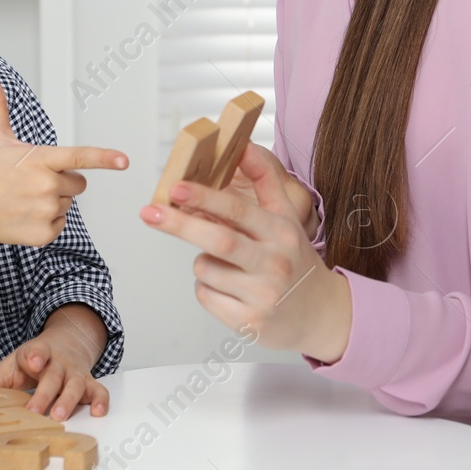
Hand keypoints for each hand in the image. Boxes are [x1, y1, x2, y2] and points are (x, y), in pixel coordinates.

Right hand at [0, 73, 127, 247]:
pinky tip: (25, 215)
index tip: (124, 161)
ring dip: (52, 201)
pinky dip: (47, 221)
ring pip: (68, 203)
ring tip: (25, 198)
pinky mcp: (44, 234)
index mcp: (40, 160)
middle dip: (62, 181)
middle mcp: (46, 186)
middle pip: (79, 183)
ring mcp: (45, 211)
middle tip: (33, 181)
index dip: (104, 157)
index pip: (78, 157)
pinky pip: (61, 223)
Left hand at [0, 305, 110, 419]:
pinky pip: (99, 390)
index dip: (36, 355)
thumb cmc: (34, 360)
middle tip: (36, 410)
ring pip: (76, 384)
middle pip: (54, 375)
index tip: (34, 361)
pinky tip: (98, 412)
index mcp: (37, 353)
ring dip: (69, 400)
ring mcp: (75, 372)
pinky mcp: (89, 382)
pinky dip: (101, 400)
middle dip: (46, 392)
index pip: (36, 351)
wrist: (66, 343)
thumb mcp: (12, 366)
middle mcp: (58, 362)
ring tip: (60, 416)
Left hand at [140, 146, 350, 361]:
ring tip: (228, 267)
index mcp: (282, 233)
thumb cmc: (294, 260)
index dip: (206, 197)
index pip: (240, 212)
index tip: (176, 187)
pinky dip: (207, 288)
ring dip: (202, 262)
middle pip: (219, 241)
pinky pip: (205, 295)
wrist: (321, 314)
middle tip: (149, 212)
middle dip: (180, 224)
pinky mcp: (249, 323)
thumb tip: (244, 146)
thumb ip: (266, 181)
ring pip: (205, 269)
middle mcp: (274, 263)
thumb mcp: (287, 219)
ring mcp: (262, 296)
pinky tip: (231, 289)